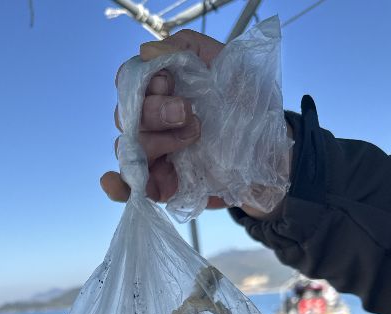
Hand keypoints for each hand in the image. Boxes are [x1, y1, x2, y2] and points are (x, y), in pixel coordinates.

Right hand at [100, 29, 290, 220]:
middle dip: (155, 113)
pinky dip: (119, 186)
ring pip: (129, 149)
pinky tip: (119, 183)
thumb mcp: (230, 65)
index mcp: (165, 90)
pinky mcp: (162, 185)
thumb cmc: (252, 108)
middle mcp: (154, 121)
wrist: (272, 154)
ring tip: (192, 142)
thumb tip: (148, 52)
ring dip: (156, 144)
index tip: (172, 83)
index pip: (130, 82)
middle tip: (190, 114)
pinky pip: (130, 187)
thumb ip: (190, 49)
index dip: (143, 83)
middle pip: (126, 116)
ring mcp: (157, 154)